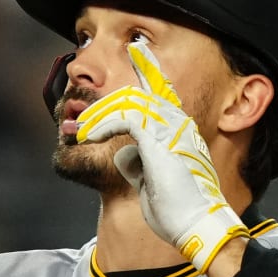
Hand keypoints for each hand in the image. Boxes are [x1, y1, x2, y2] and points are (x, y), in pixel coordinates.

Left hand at [74, 41, 247, 272]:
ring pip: (128, 101)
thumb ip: (140, 163)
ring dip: (99, 115)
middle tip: (81, 121)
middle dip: (105, 103)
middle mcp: (178, 123)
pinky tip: (90, 137)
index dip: (150, 68)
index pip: (162, 91)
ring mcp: (170, 129)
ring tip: (81, 132)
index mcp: (179, 130)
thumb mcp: (154, 182)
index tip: (137, 51)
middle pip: (138, 93)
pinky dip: (103, 124)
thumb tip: (125, 156)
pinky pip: (125, 118)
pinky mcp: (158, 139)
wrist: (197, 225)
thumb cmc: (178, 210)